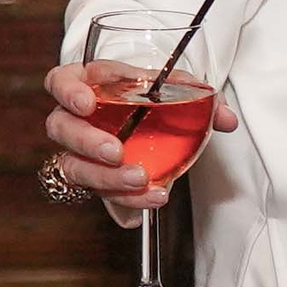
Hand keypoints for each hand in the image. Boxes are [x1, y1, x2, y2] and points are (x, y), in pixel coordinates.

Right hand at [43, 59, 241, 224]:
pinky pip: (100, 195)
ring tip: (140, 181)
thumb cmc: (150, 97)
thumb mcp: (175, 88)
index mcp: (90, 84)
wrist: (149, 121)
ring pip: (75, 167)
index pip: (61, 81)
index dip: (68, 92)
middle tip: (116, 152)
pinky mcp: (94, 180)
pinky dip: (125, 202)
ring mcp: (80, 152)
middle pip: (61, 128)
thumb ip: (199, 97)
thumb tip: (226, 119)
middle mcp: (76, 118)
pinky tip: (147, 204)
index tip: (87, 104)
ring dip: (105, 178)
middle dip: (87, 142)